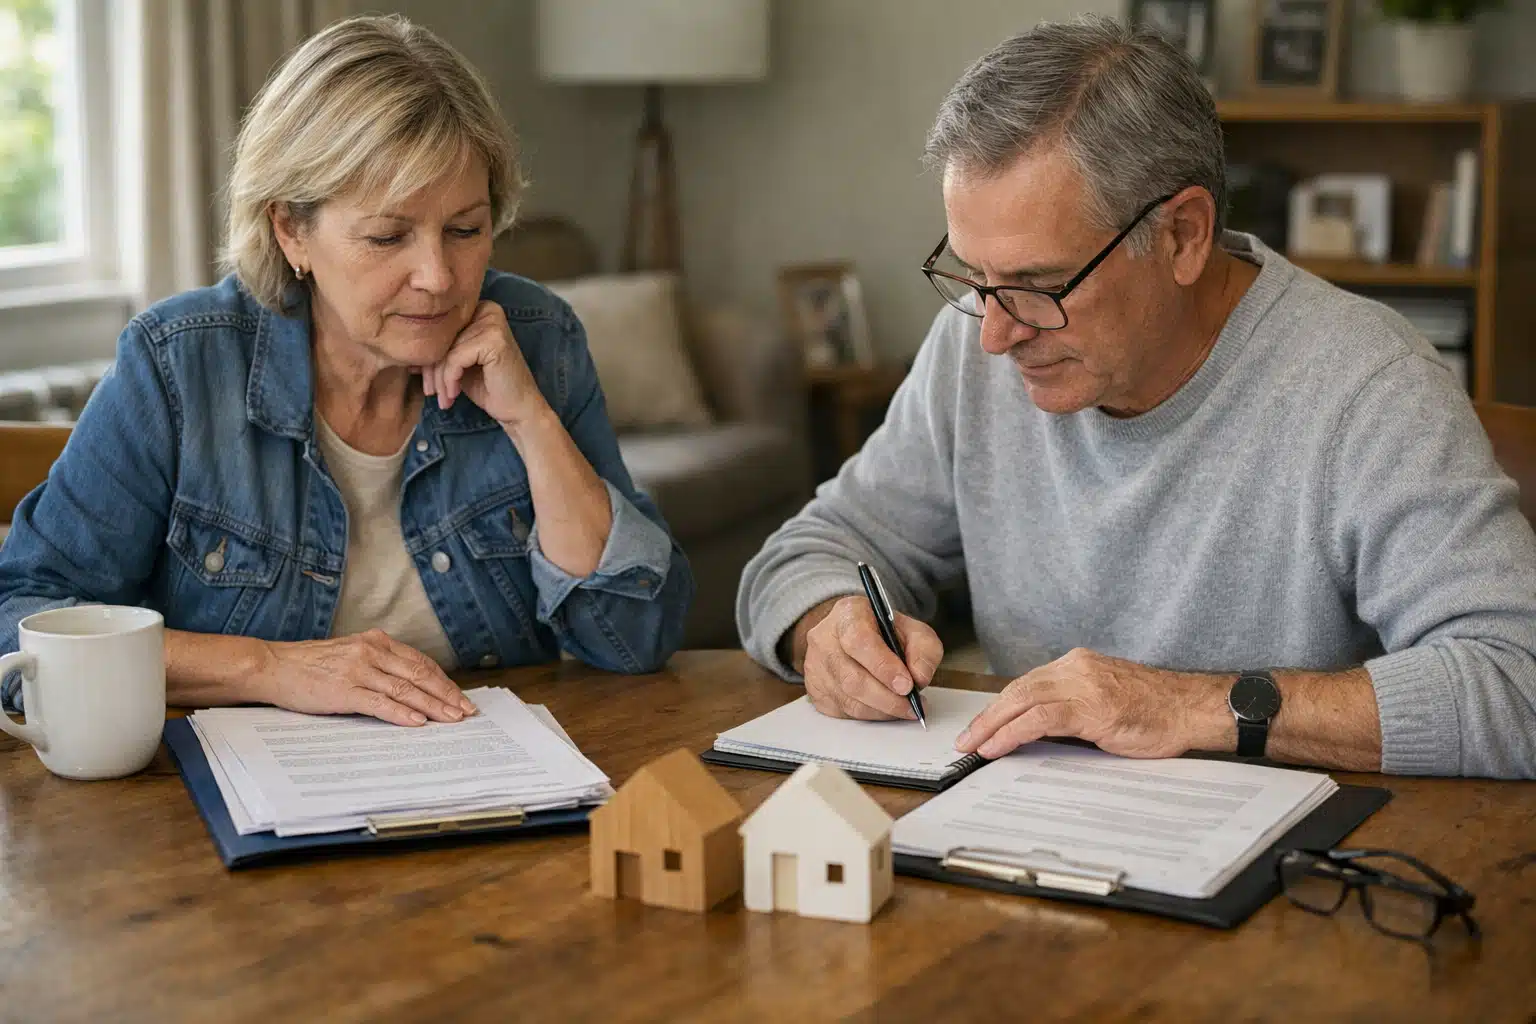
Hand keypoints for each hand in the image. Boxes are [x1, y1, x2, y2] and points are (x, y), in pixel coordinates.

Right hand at [252, 630, 477, 726]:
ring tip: (451, 719)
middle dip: (447, 695)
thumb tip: (413, 687)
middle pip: (420, 675)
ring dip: (432, 706)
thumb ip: (380, 664)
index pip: (421, 662)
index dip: (444, 682)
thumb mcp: (351, 654)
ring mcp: (358, 670)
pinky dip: (402, 713)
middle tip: (466, 712)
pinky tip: (418, 722)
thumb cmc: (311, 665)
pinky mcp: (344, 690)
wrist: (273, 666)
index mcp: (377, 641)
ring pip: (405, 689)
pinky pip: (380, 703)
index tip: (460, 697)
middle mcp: (371, 652)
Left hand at [421, 301, 546, 426]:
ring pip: (446, 350)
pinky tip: (453, 395)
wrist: (518, 409)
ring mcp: (492, 323)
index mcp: (479, 309)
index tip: (425, 381)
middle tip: (431, 393)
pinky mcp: (494, 340)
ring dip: (440, 379)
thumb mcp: (458, 365)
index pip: (442, 329)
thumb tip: (405, 351)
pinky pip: (455, 358)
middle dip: (432, 369)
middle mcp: (487, 310)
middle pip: (443, 338)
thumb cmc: (488, 387)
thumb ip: (437, 353)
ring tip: (443, 398)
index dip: (429, 356)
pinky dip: (450, 380)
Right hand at [802, 595, 943, 720]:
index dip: (884, 666)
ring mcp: (816, 667)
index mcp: (848, 614)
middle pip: (853, 678)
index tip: (907, 685)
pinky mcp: (815, 691)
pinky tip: (885, 708)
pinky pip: (844, 712)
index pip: (859, 641)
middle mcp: (824, 639)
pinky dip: (870, 715)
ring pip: (849, 700)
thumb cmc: (882, 632)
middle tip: (911, 705)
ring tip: (905, 708)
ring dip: (882, 710)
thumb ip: (924, 649)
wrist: (853, 635)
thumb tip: (920, 677)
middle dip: (888, 698)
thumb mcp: (912, 629)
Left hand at [955, 648, 1229, 758]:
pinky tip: (998, 747)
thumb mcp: (1104, 703)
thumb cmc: (1155, 711)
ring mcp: (1082, 684)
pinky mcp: (1091, 706)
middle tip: (966, 738)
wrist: (1192, 709)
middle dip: (987, 716)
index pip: (1026, 684)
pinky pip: (1039, 719)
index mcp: (1077, 664)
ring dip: (992, 726)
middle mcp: (1075, 668)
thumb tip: (1033, 732)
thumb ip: (1071, 709)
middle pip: (1017, 690)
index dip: (999, 706)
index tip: (981, 725)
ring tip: (973, 746)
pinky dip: (1013, 733)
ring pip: (1022, 701)